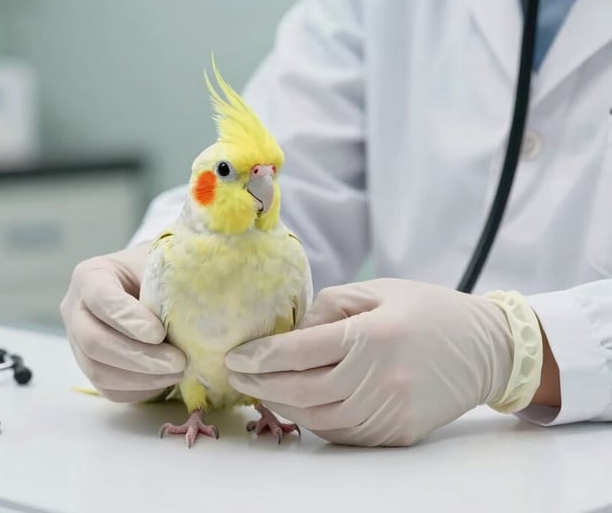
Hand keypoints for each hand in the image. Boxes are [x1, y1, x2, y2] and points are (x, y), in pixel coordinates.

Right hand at [60, 242, 185, 401]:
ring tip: (177, 372)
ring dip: (142, 378)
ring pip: (99, 372)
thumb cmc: (156, 273)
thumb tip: (195, 312)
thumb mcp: (161, 266)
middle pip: (94, 342)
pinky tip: (165, 380)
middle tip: (178, 362)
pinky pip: (109, 389)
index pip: (102, 299)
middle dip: (139, 357)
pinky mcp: (91, 367)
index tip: (159, 333)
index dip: (129, 319)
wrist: (147, 284)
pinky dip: (139, 389)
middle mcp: (75, 310)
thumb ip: (169, 284)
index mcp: (90, 276)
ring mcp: (78, 342)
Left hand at [225, 278, 517, 445]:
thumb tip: (289, 335)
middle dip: (260, 384)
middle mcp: (379, 378)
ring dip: (282, 405)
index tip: (235, 356)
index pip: (298, 352)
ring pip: (316, 419)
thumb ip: (328, 307)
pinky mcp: (398, 433)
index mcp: (373, 334)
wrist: (489, 348)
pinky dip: (313, 420)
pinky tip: (299, 404)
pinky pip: (342, 433)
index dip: (259, 356)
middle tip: (238, 375)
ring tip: (262, 389)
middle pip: (300, 391)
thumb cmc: (428, 310)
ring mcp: (389, 411)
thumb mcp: (378, 291)